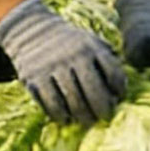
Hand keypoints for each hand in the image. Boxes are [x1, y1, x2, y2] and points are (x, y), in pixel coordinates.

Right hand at [0, 0, 126, 123]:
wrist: (28, 29)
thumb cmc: (67, 42)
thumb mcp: (89, 40)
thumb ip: (107, 57)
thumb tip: (121, 87)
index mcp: (90, 47)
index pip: (114, 74)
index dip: (119, 90)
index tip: (117, 97)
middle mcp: (72, 56)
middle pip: (94, 93)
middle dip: (102, 110)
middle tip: (104, 117)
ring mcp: (52, 66)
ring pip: (74, 102)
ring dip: (83, 116)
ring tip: (86, 121)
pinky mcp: (34, 77)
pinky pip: (52, 104)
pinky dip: (61, 115)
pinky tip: (65, 118)